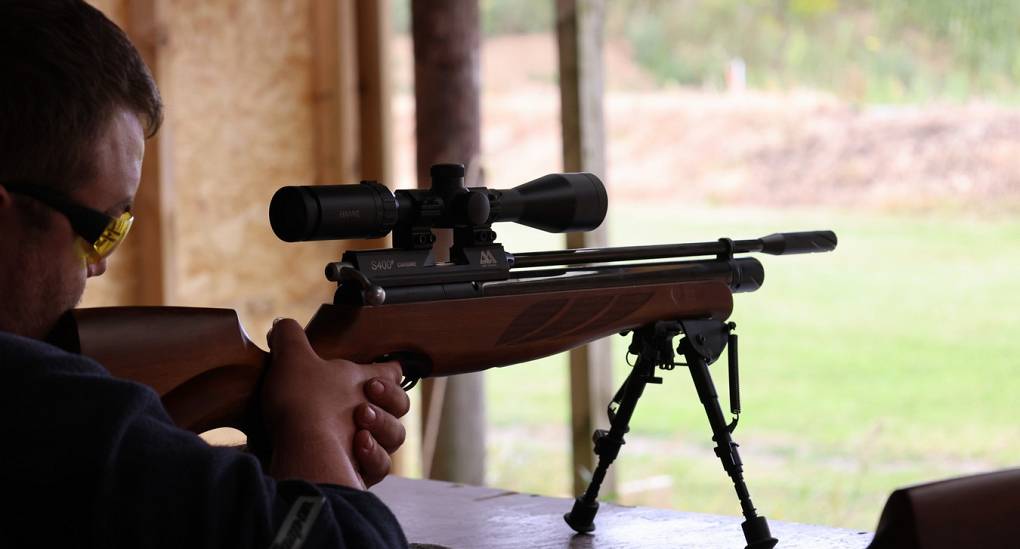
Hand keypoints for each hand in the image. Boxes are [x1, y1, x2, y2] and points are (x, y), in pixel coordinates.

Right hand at [261, 318, 402, 488]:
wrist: (304, 448)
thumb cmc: (303, 401)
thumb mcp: (291, 358)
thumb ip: (289, 337)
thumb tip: (283, 325)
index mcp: (364, 382)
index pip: (391, 370)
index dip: (390, 370)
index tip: (388, 370)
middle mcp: (376, 412)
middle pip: (399, 404)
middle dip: (387, 400)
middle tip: (363, 402)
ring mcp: (373, 444)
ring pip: (394, 436)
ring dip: (379, 430)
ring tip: (360, 425)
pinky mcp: (363, 472)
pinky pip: (379, 466)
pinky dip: (370, 458)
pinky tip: (356, 449)